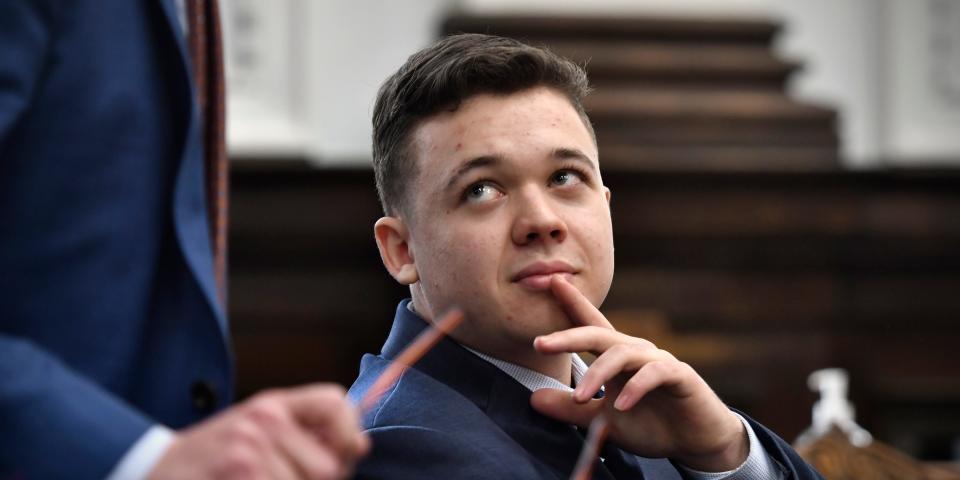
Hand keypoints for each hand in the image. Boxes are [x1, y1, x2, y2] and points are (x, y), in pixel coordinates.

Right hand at [149, 384, 369, 479]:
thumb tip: (358, 447)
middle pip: (329, 466)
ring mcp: (248, 453)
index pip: (333, 402)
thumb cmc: (213, 457)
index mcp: (271, 404)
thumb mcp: (255, 430)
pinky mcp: (240, 476)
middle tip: (289, 479)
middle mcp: (262, 421)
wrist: (153, 471)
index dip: (350, 432)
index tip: (350, 452)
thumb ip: (301, 432)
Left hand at [529, 276, 747, 471]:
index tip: (551, 281)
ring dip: (598, 375)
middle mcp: (635, 351)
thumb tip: (532, 399)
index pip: (590, 325)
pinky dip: (636, 388)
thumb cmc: (650, 425)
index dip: (571, 303)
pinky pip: (654, 374)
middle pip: (598, 333)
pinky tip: (621, 406)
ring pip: (622, 354)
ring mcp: (657, 361)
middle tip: (540, 344)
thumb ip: (569, 409)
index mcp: (616, 357)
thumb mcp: (601, 420)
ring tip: (579, 398)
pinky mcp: (679, 376)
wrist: (695, 442)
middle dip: (568, 336)